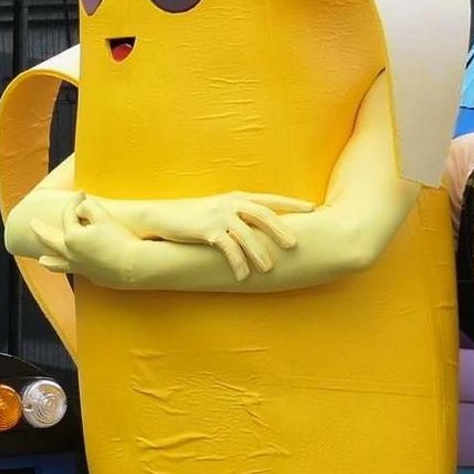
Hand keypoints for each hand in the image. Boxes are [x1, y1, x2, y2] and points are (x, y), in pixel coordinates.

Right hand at [106, 191, 313, 279]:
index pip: (270, 199)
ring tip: (269, 269)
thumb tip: (262, 231)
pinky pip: (227, 247)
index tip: (312, 209)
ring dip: (259, 252)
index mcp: (238, 198)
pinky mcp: (206, 230)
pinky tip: (243, 276)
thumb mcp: (219, 211)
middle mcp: (231, 203)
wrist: (161, 217)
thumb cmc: (192, 217)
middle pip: (263, 214)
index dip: (292, 204)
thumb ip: (240, 217)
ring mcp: (218, 215)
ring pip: (247, 234)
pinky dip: (237, 262)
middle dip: (281, 229)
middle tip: (295, 245)